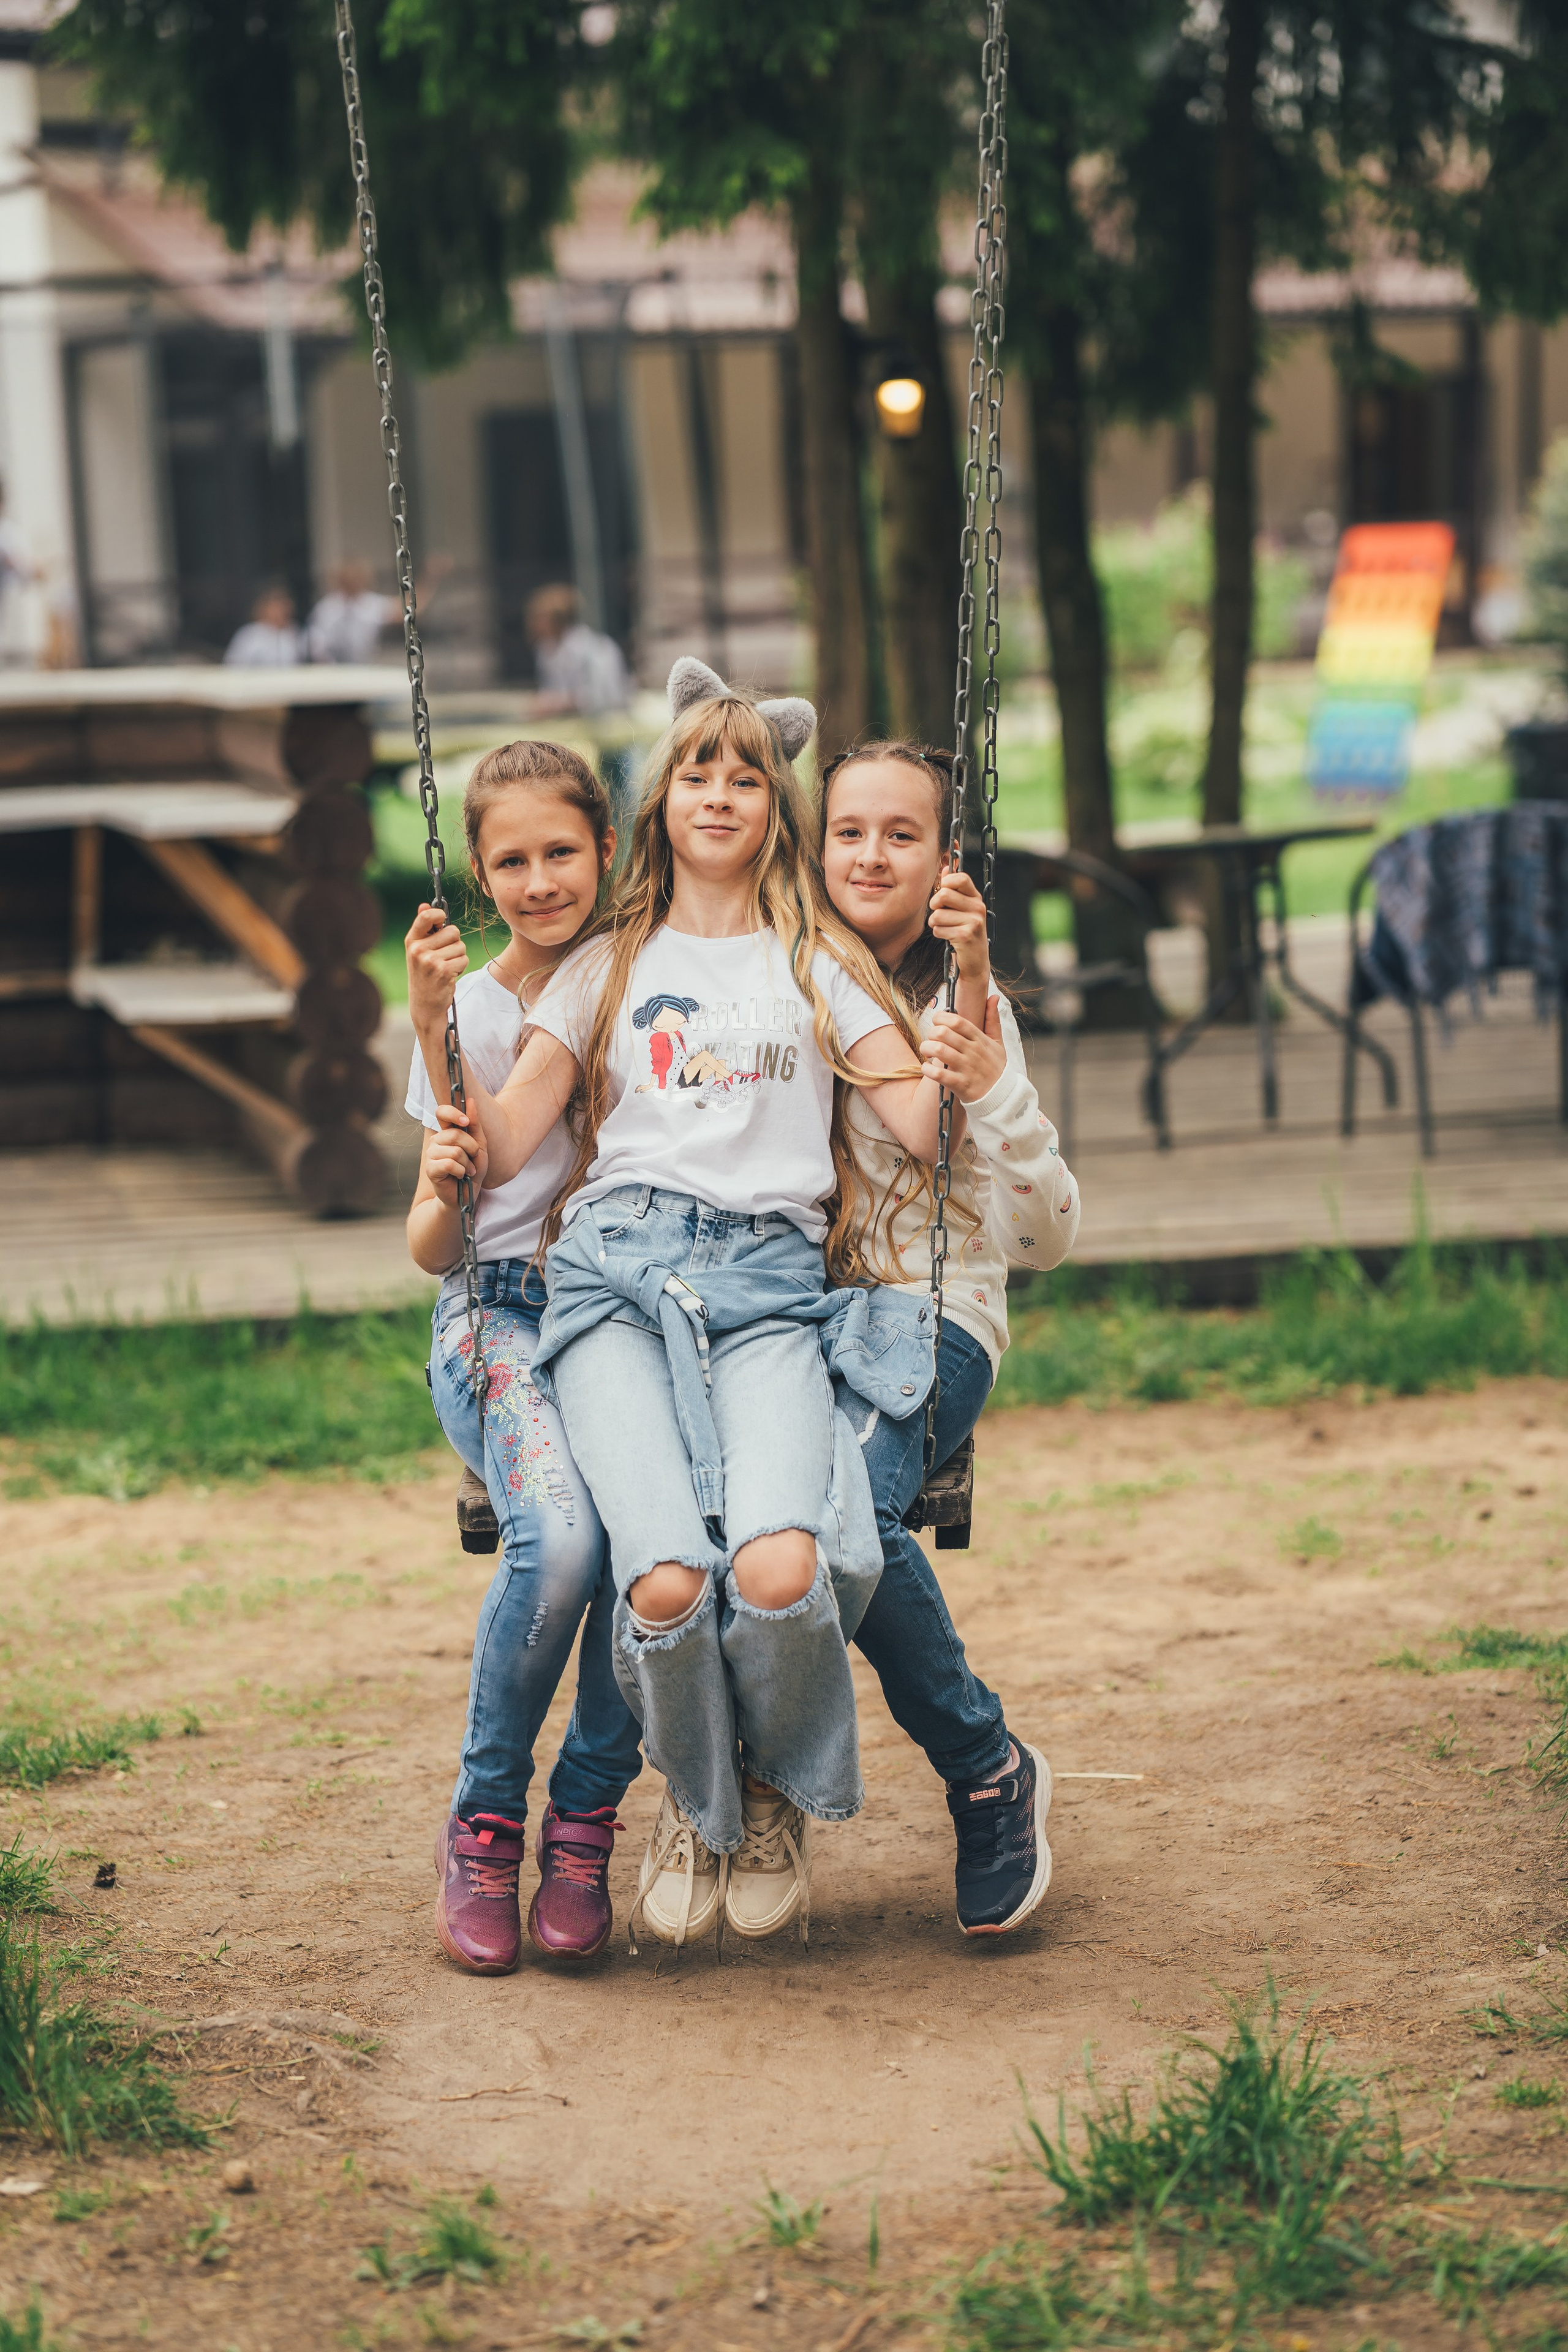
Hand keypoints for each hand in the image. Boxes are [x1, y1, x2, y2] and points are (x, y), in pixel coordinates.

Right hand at [405, 903, 467, 1033]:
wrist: (424, 1004)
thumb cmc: (424, 974)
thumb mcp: (419, 950)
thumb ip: (423, 928)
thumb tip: (425, 905)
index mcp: (412, 941)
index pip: (427, 916)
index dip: (439, 915)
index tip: (441, 922)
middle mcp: (418, 949)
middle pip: (453, 931)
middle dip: (454, 943)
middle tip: (444, 956)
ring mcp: (430, 961)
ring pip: (460, 946)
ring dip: (458, 957)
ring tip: (446, 967)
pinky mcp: (443, 971)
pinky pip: (464, 959)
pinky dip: (461, 967)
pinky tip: (449, 975)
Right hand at [427, 1100, 488, 1204]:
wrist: (467, 1194)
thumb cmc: (473, 1170)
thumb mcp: (480, 1145)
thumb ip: (475, 1124)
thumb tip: (471, 1101)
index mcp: (448, 1132)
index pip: (442, 1112)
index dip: (452, 1113)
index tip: (465, 1121)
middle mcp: (437, 1140)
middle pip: (456, 1134)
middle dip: (472, 1149)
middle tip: (473, 1160)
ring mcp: (432, 1154)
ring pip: (455, 1151)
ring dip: (467, 1164)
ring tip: (467, 1171)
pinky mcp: (431, 1168)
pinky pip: (450, 1164)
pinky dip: (461, 1172)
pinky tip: (461, 1176)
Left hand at [920, 1000, 1006, 1103]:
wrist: (1001, 1096)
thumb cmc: (996, 1068)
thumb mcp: (998, 1042)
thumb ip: (993, 1019)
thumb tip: (993, 997)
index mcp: (980, 1040)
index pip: (957, 1021)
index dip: (941, 1018)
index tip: (937, 1021)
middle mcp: (973, 1052)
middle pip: (944, 1033)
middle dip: (931, 1033)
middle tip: (931, 1038)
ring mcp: (966, 1068)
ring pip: (939, 1051)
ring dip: (927, 1049)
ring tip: (927, 1052)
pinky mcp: (960, 1084)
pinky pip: (938, 1074)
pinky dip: (927, 1069)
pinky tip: (928, 1068)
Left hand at [928, 865, 990, 990]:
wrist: (974, 959)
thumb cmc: (963, 930)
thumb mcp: (960, 908)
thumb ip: (953, 888)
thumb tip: (946, 868)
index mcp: (975, 897)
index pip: (960, 878)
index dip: (945, 883)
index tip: (944, 893)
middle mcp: (978, 907)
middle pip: (943, 894)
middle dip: (935, 906)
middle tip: (941, 914)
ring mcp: (974, 921)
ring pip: (937, 914)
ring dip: (935, 923)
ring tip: (946, 928)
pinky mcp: (966, 936)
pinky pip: (938, 929)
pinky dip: (938, 934)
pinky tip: (949, 937)